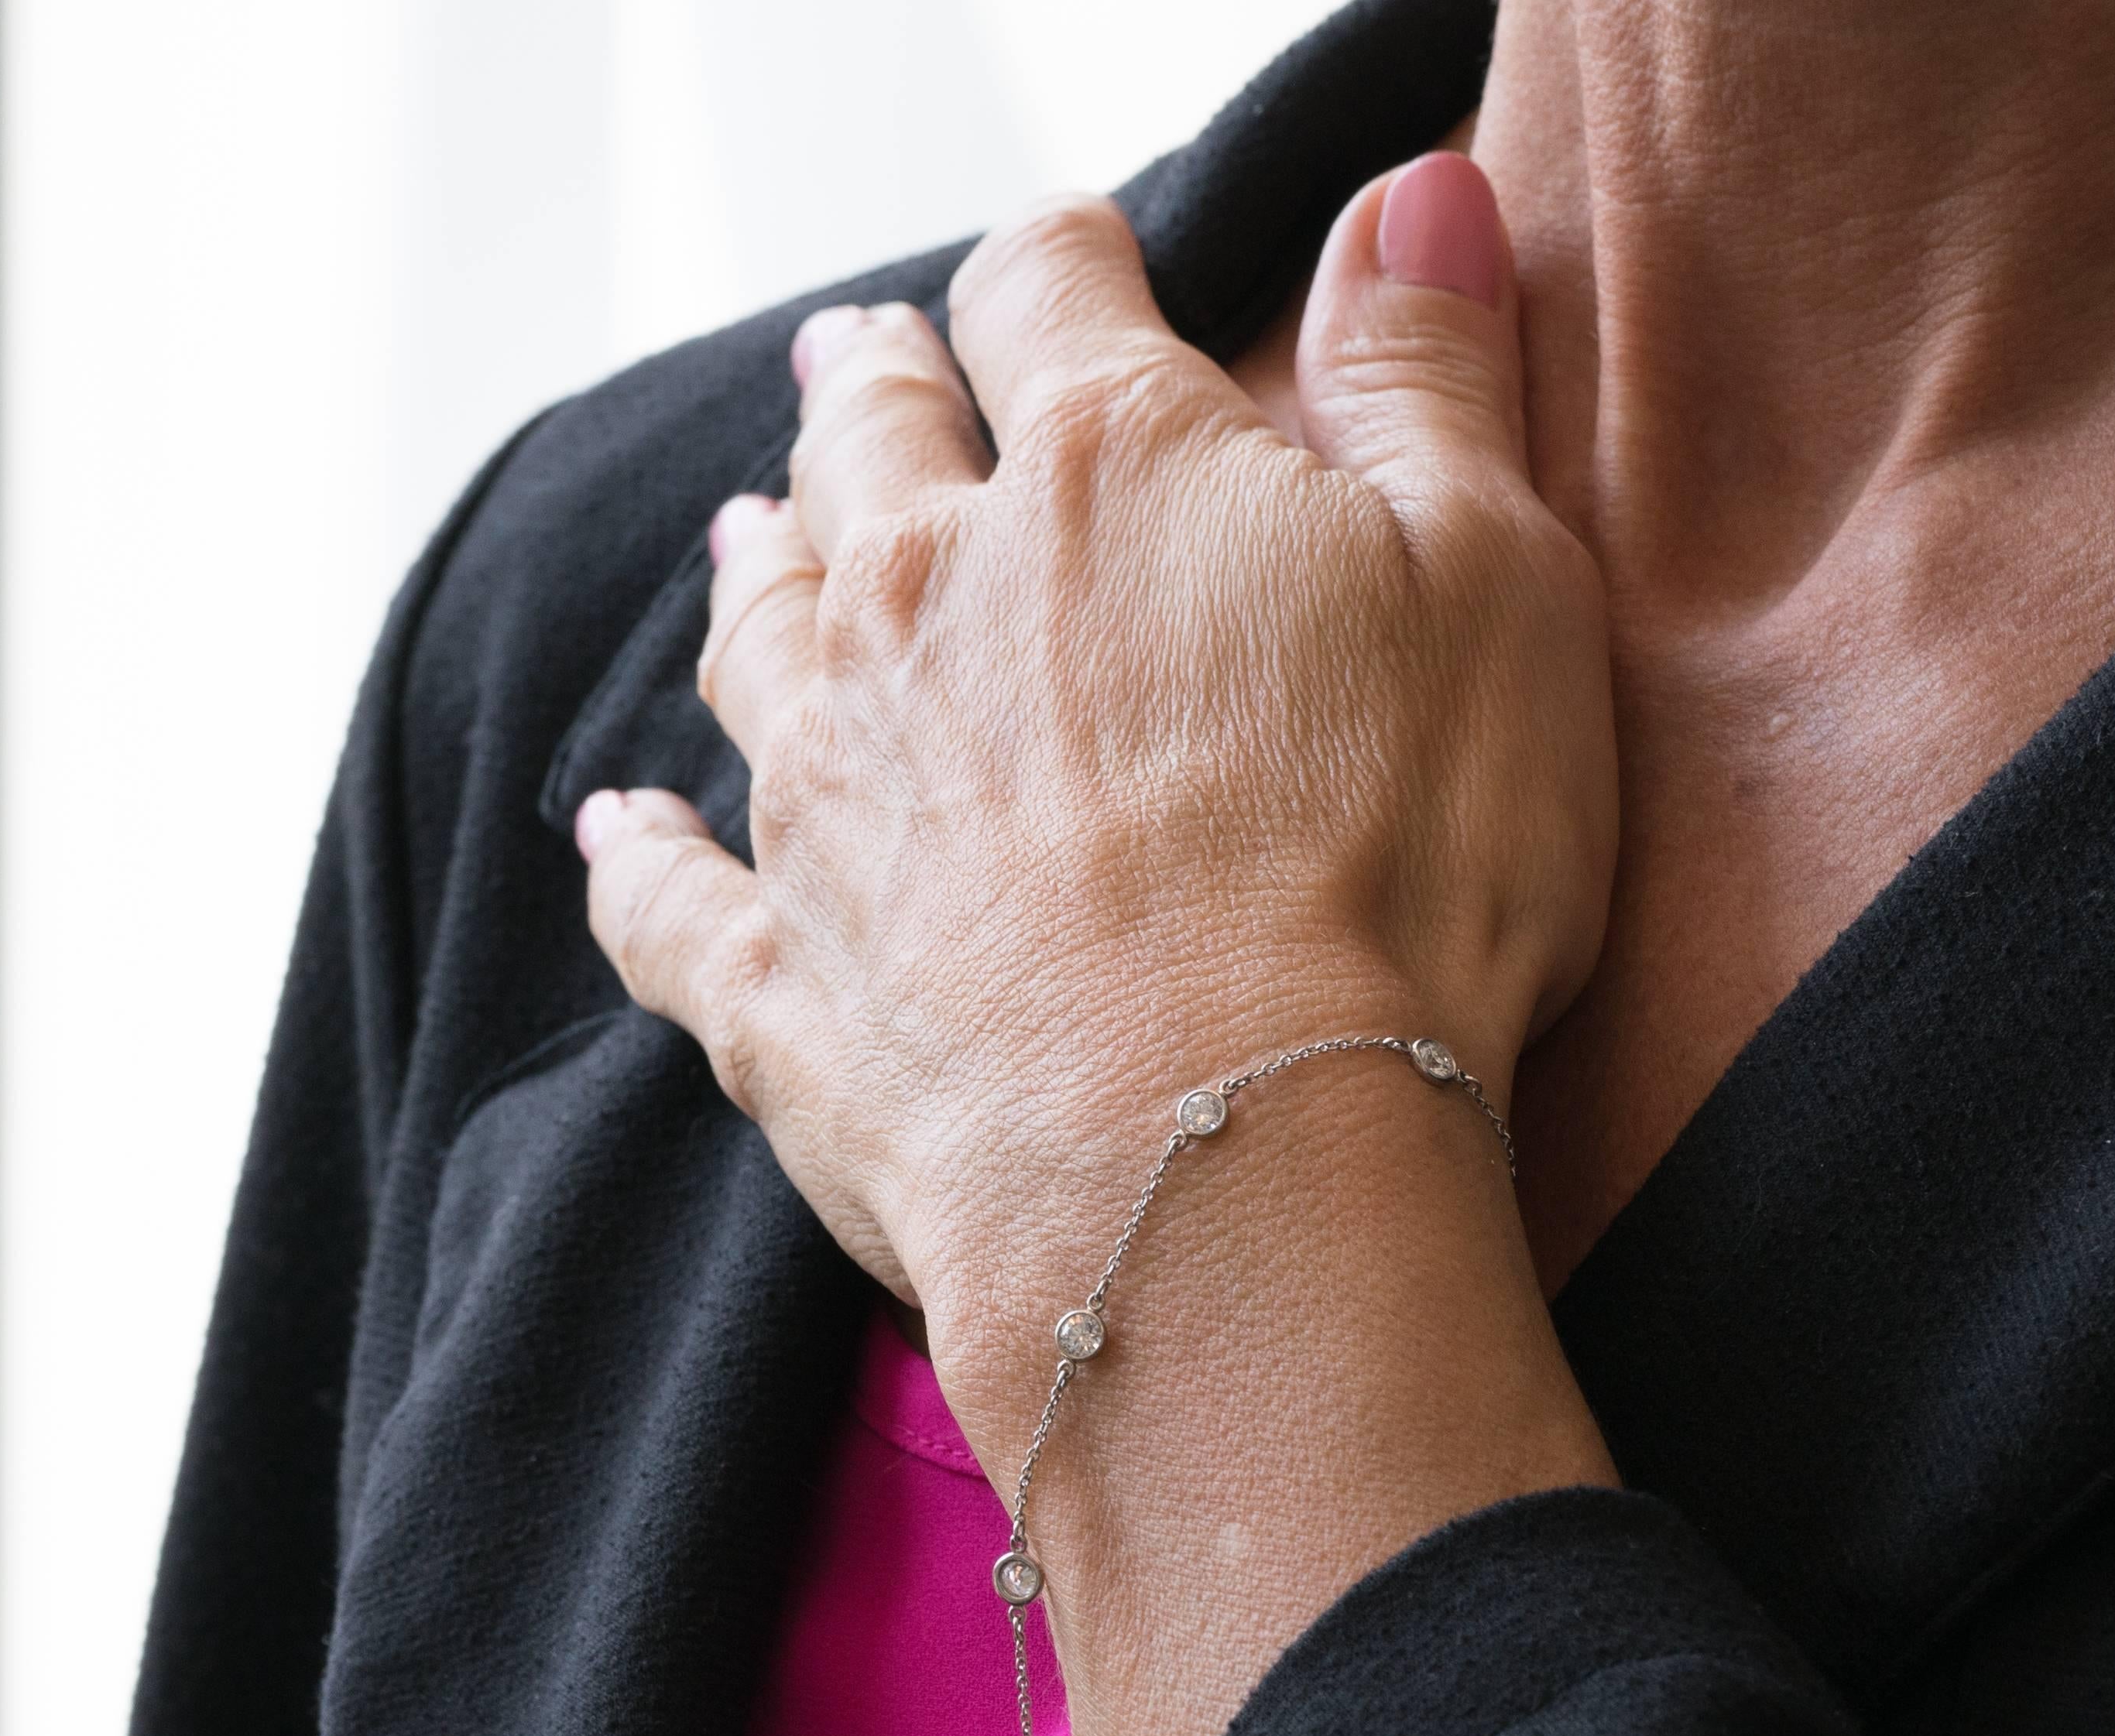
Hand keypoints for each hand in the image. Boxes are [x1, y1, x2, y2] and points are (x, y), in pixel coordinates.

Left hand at [579, 156, 1622, 1735]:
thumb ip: (1431, 376)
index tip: (1074, 257)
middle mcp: (925, 599)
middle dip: (875, 394)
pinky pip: (670, 902)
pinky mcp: (782, 981)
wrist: (1225, 1168)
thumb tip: (1412, 189)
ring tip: (752, 539)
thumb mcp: (1499, 584)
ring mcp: (830, 793)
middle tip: (860, 367)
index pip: (1050, 293)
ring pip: (760, 634)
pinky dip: (639, 863)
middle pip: (870, 447)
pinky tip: (614, 833)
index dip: (1064, 262)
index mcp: (1106, 474)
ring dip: (760, 576)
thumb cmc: (1399, 872)